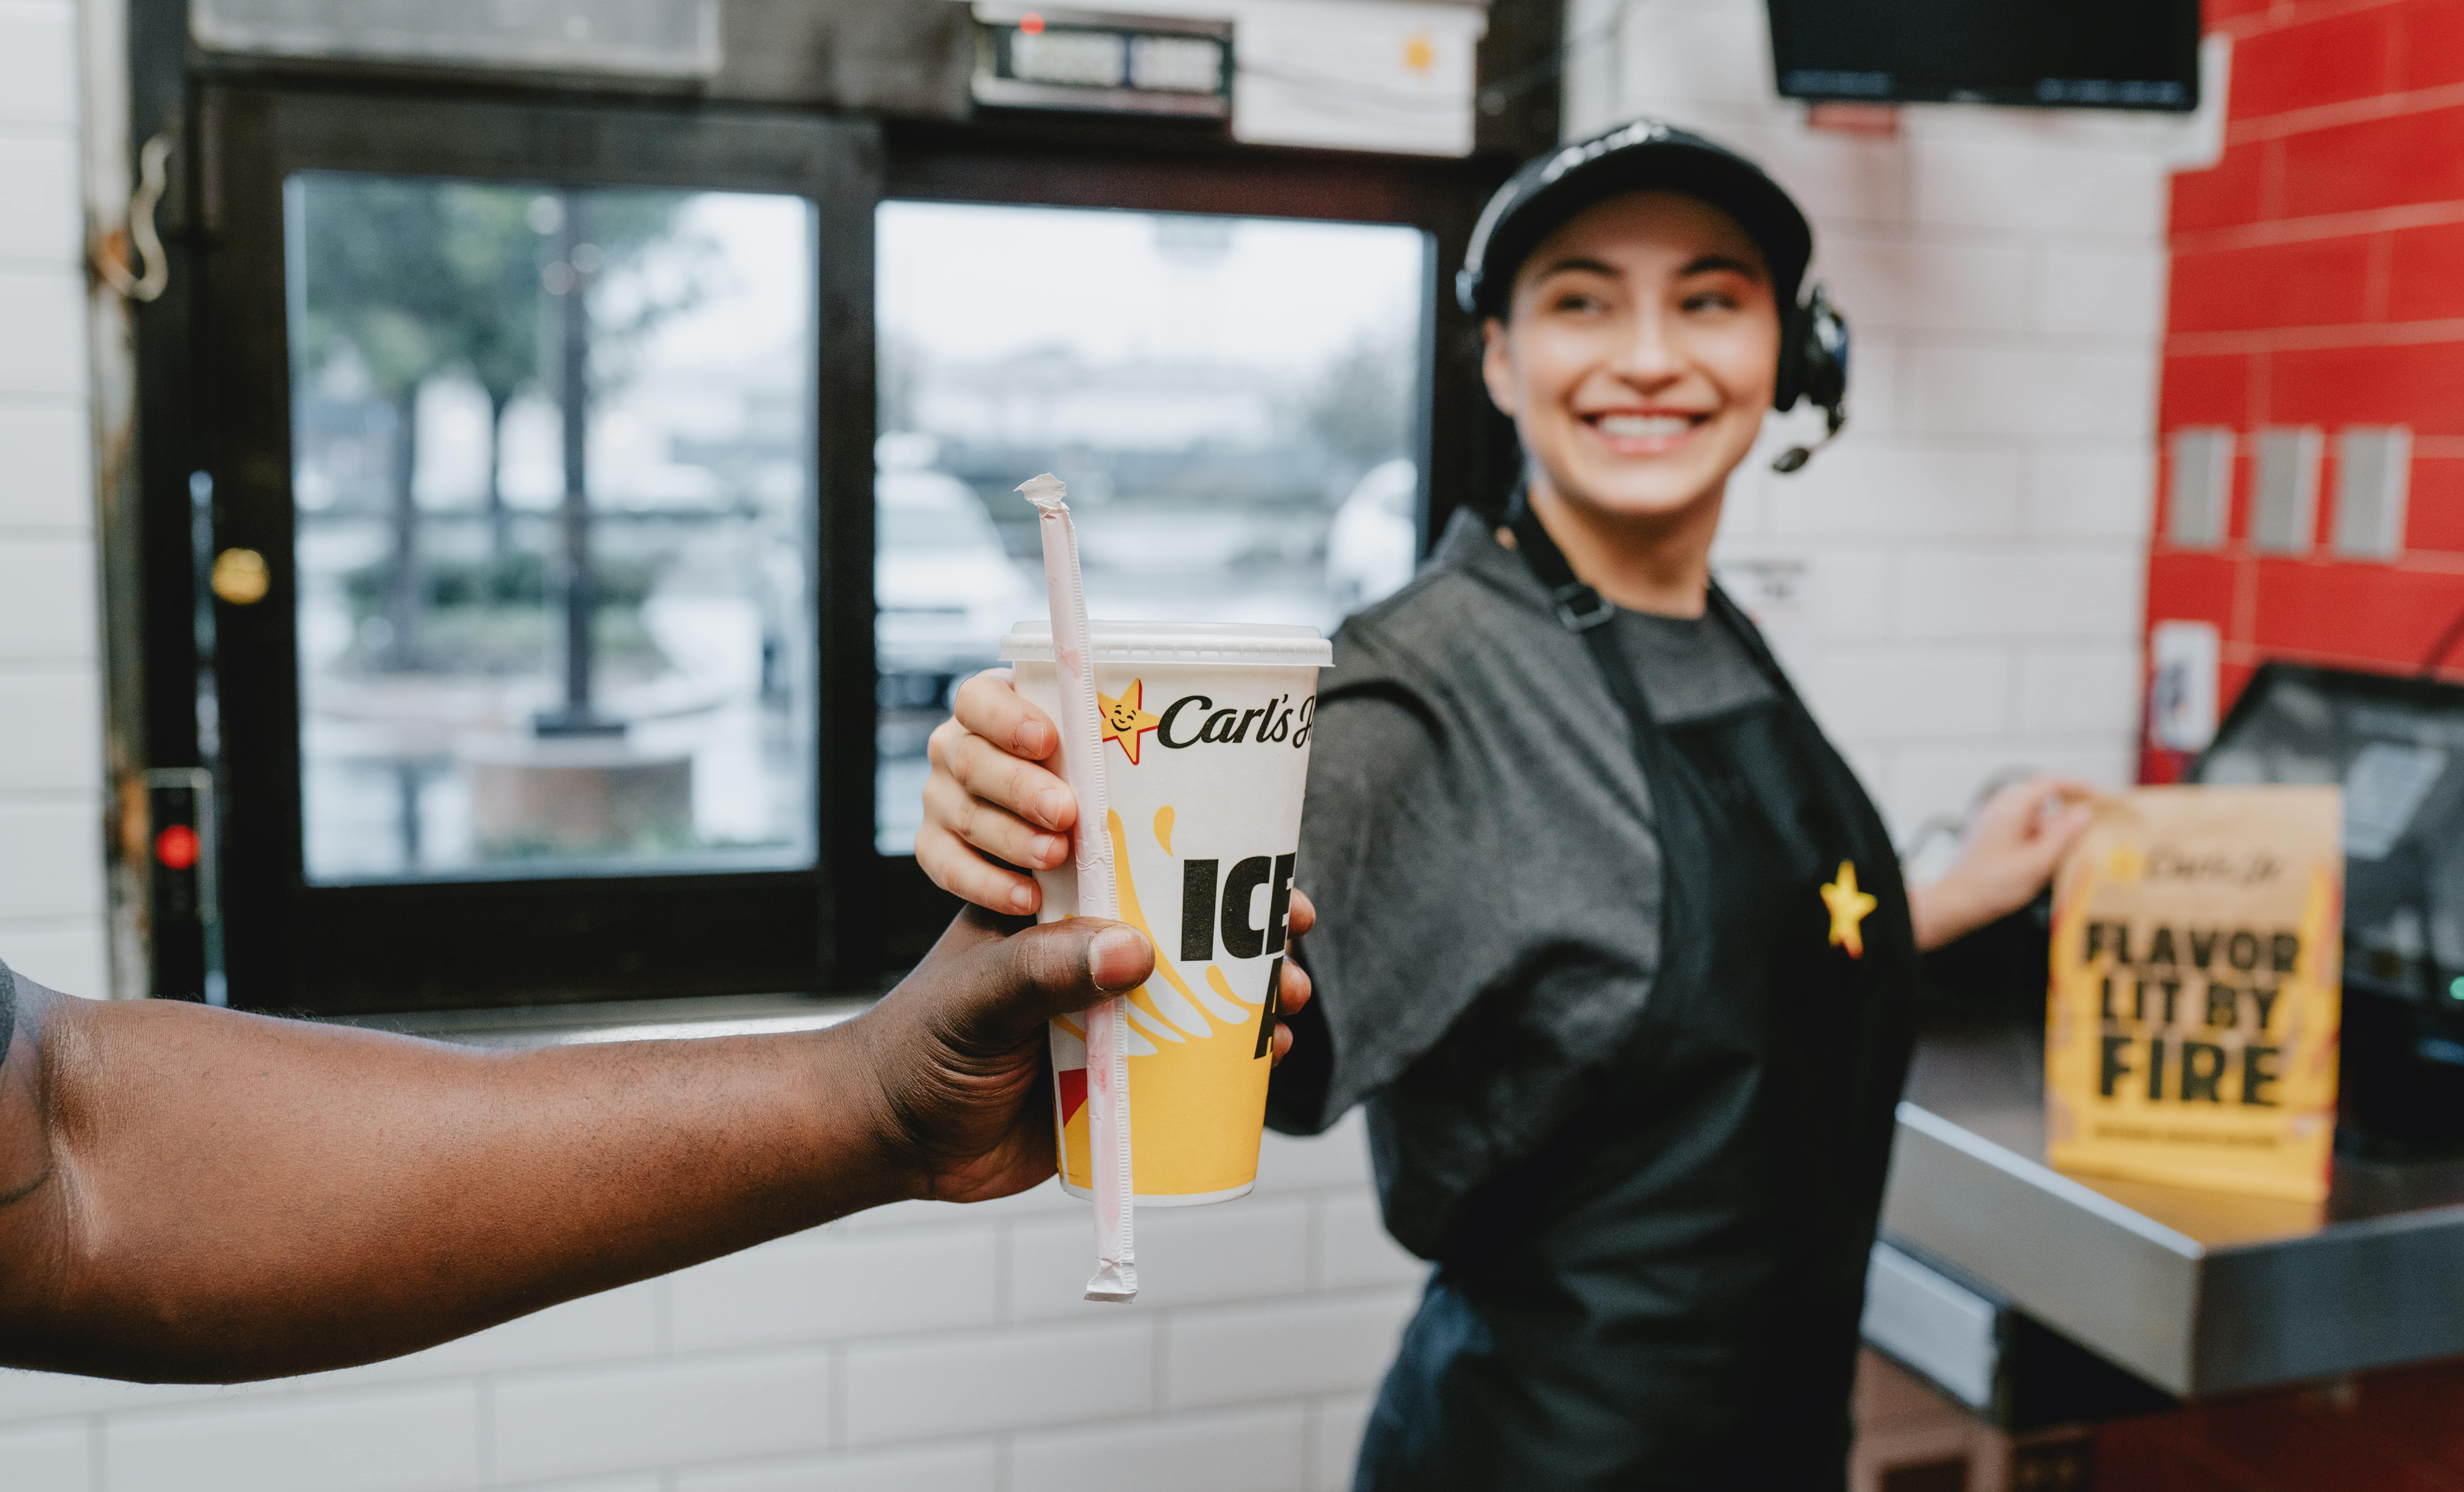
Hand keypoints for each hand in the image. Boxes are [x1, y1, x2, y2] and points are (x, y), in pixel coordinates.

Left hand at [851, 902, 1317, 1204]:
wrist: (892, 1140)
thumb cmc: (918, 1046)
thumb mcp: (978, 996)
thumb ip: (1043, 970)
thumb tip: (1139, 950)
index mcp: (1061, 906)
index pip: (1147, 862)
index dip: (1214, 860)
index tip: (1268, 872)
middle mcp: (1093, 952)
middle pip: (1194, 927)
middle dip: (1255, 931)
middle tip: (1296, 941)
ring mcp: (1112, 1015)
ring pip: (1204, 993)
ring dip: (1259, 993)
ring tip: (1294, 1004)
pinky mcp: (1120, 1080)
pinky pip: (1194, 1063)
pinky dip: (1240, 1059)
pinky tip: (1274, 1057)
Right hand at [920, 669, 1076, 913]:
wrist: (1036, 814)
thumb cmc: (1067, 765)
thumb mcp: (1075, 743)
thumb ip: (1088, 743)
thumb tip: (1135, 758)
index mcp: (984, 707)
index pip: (979, 700)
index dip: (1007, 719)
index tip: (1046, 741)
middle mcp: (952, 748)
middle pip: (973, 762)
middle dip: (1021, 789)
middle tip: (1064, 812)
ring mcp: (939, 798)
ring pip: (967, 816)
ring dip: (1014, 840)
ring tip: (1056, 855)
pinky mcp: (933, 845)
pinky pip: (951, 868)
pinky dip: (990, 886)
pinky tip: (1027, 897)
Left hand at [1908, 775, 2097, 951]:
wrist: (1955, 903)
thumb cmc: (1990, 886)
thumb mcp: (2037, 863)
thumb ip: (2064, 836)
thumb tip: (2084, 813)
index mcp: (2012, 807)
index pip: (2051, 783)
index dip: (2079, 786)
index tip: (2099, 797)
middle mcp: (2001, 808)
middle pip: (2044, 797)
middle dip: (2070, 808)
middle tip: (2092, 821)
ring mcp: (1996, 821)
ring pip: (2035, 816)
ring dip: (2056, 827)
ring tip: (2076, 846)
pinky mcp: (1994, 836)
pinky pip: (2025, 828)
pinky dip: (2042, 838)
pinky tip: (2053, 857)